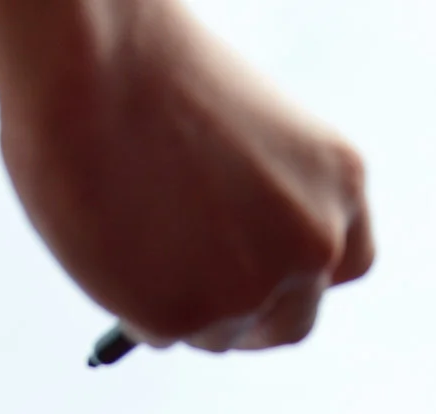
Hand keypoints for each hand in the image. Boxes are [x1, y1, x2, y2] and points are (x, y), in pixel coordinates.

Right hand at [0, 0, 372, 350]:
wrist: (91, 58)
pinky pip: (157, 333)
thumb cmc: (147, 70)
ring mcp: (252, 287)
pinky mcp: (184, 316)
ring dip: (182, 304)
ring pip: (218, 333)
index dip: (298, 278)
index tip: (261, 279)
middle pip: (291, 321)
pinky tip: (107, 240)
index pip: (344, 263)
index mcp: (340, 181)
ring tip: (130, 231)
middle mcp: (313, 243)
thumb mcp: (245, 139)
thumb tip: (221, 272)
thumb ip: (257, 208)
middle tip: (196, 298)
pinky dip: (131, 304)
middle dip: (246, 318)